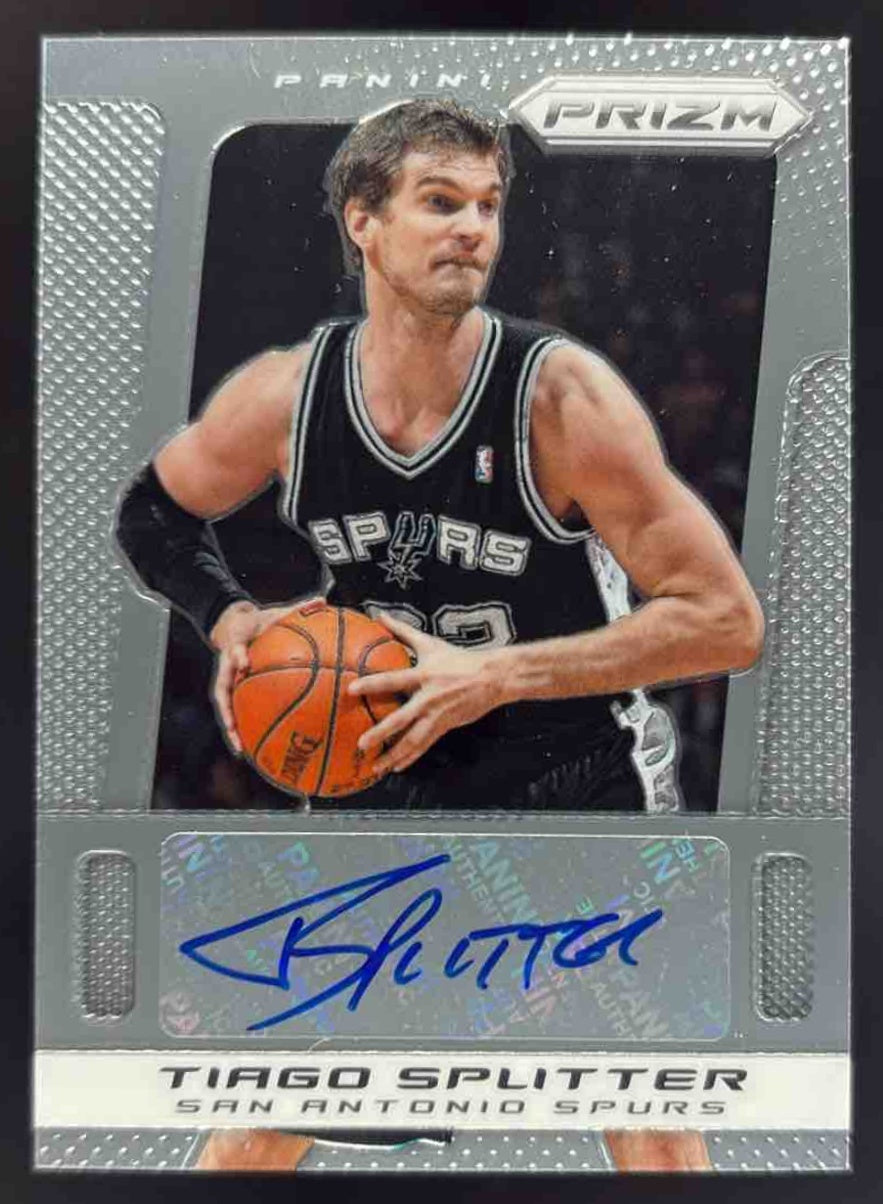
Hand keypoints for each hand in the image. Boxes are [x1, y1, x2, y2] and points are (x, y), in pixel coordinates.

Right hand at [209, 597, 319, 751]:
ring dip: (232, 728)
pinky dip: (245, 727)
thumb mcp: (273, 613)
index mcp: (235, 647)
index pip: (234, 650)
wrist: (233, 625)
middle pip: (223, 691)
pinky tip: (255, 745)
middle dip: (228, 710)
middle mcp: (228, 668)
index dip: (238, 655)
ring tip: (241, 749)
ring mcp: (227, 682)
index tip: (243, 661)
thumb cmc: (257, 623)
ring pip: (226, 708)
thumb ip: (297, 609)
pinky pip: (239, 710)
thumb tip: (322, 601)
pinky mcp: (232, 690)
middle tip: (235, 728)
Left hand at [348, 613, 505, 773]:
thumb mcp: (431, 643)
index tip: (352, 690)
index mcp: (423, 675)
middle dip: (381, 733)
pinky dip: (410, 757)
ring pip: (413, 740)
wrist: (492, 677)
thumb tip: (380, 616)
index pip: (393, 680)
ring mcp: (438, 715)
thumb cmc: (458, 658)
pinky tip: (397, 767)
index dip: (373, 684)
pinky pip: (424, 745)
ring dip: (394, 754)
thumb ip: (402, 631)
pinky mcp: (445, 726)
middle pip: (401, 719)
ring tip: (376, 766)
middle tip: (362, 744)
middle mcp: (429, 698)